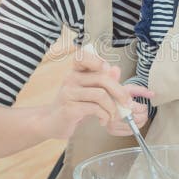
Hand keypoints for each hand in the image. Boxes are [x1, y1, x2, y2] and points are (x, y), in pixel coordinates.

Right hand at [38, 47, 152, 138]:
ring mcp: (69, 93)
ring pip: (101, 94)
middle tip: (126, 103)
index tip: (107, 69)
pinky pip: (95, 108)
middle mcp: (71, 79)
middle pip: (102, 78)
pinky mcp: (70, 108)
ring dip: (112, 108)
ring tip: (112, 115)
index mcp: (76, 72)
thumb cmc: (73, 105)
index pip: (83, 56)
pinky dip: (105, 116)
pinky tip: (103, 120)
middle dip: (120, 92)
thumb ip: (103, 81)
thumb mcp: (88, 91)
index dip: (96, 60)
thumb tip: (116, 70)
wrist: (52, 123)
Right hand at [103, 66, 153, 136]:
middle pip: (136, 119)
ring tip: (139, 115)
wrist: (104, 101)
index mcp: (116, 102)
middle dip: (144, 115)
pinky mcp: (112, 131)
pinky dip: (134, 127)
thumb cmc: (116, 94)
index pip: (136, 109)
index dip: (143, 108)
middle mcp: (112, 114)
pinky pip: (129, 133)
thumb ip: (141, 90)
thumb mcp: (128, 89)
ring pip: (134, 127)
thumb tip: (153, 94)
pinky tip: (132, 120)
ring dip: (141, 121)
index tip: (144, 106)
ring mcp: (111, 124)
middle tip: (143, 111)